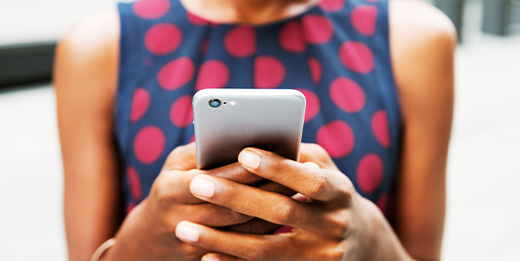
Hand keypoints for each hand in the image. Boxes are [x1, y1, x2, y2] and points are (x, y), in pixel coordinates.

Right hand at [104, 143, 291, 260]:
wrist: (152, 236)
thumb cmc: (170, 186)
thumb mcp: (176, 165)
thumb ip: (202, 151)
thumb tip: (237, 136)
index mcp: (171, 191)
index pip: (215, 179)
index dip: (245, 169)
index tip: (274, 155)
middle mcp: (180, 220)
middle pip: (233, 207)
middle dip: (267, 189)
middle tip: (298, 173)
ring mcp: (194, 243)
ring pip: (242, 228)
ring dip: (273, 209)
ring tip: (300, 190)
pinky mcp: (207, 257)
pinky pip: (244, 244)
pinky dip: (267, 227)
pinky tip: (287, 210)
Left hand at [175, 144, 388, 260]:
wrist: (357, 240)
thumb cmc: (329, 193)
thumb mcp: (325, 169)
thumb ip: (297, 155)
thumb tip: (254, 139)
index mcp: (341, 192)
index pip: (309, 179)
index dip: (277, 167)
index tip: (242, 153)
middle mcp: (335, 226)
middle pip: (282, 212)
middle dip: (237, 198)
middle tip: (197, 185)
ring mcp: (322, 256)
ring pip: (266, 249)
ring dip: (222, 240)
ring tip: (186, 229)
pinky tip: (206, 257)